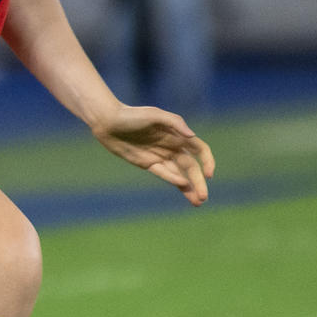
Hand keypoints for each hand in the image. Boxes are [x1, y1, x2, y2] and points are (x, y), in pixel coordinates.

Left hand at [92, 105, 215, 204]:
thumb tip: (192, 136)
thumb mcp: (154, 115)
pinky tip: (182, 186)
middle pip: (191, 168)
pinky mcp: (148, 163)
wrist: (108, 122)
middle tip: (204, 197)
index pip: (200, 150)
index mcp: (177, 135)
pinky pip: (164, 173)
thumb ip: (175, 123)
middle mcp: (172, 147)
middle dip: (198, 182)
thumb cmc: (132, 115)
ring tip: (198, 202)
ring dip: (189, 188)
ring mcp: (160, 156)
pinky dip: (173, 180)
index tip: (209, 174)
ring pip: (179, 174)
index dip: (207, 162)